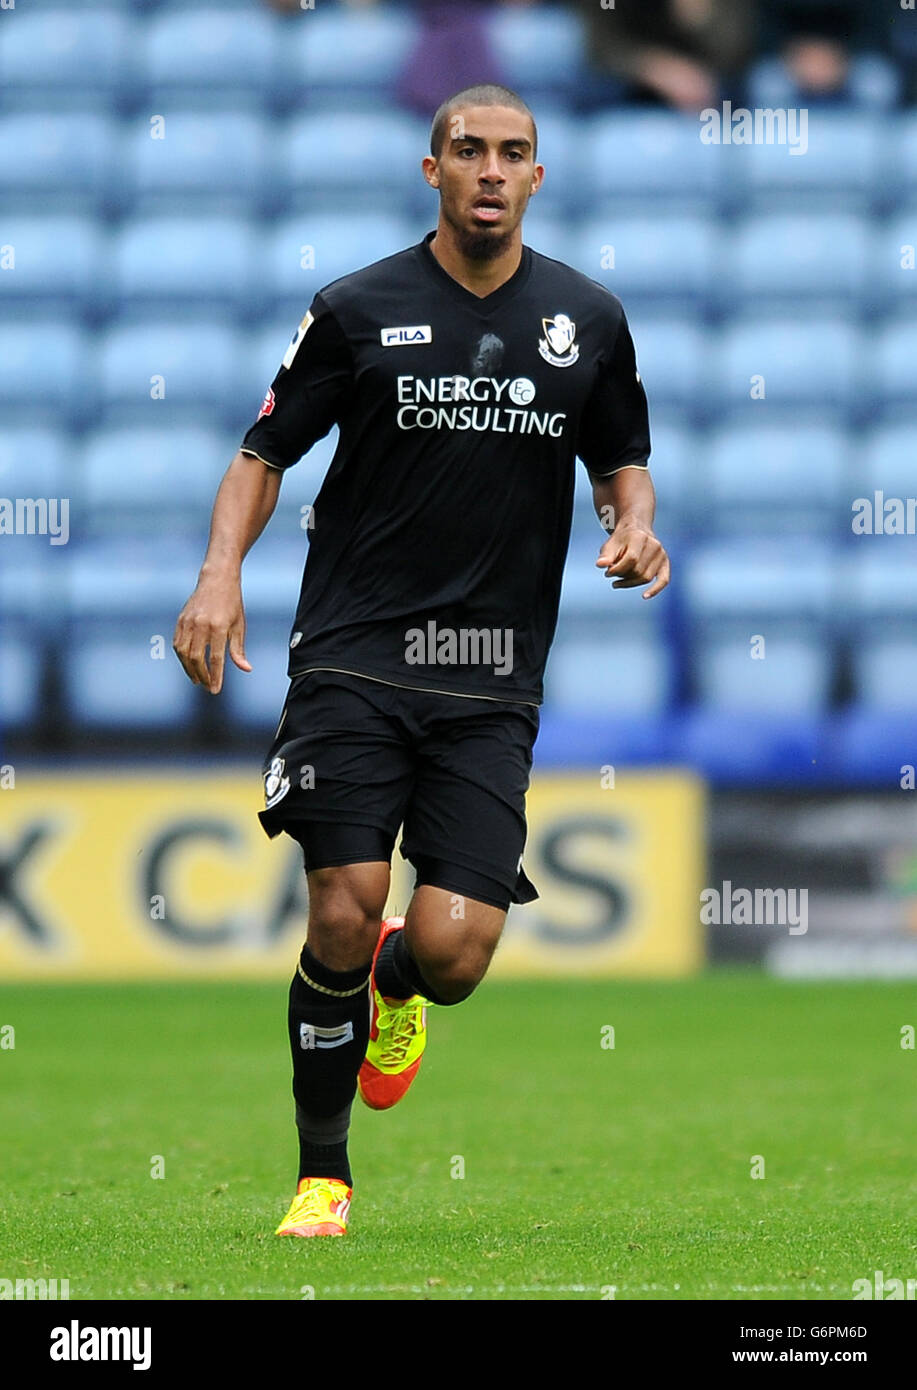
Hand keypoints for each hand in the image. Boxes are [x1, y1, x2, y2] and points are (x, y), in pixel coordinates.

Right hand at [173, 576, 251, 692]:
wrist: (217, 579)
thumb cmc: (231, 603)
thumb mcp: (239, 625)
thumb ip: (238, 649)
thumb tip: (245, 668)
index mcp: (218, 627)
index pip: (216, 658)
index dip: (215, 676)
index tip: (215, 689)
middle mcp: (201, 624)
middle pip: (197, 658)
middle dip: (201, 675)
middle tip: (206, 686)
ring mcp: (188, 622)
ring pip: (184, 653)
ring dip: (189, 669)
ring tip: (196, 679)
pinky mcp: (181, 620)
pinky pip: (178, 643)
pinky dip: (182, 657)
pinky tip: (188, 664)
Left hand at [595, 522, 669, 598]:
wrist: (636, 532)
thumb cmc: (621, 541)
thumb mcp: (610, 545)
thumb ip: (605, 556)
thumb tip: (600, 564)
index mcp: (640, 537)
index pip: (631, 559)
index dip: (617, 570)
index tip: (607, 573)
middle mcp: (654, 545)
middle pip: (638, 570)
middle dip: (622, 576)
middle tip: (611, 574)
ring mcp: (661, 555)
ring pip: (646, 578)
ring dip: (630, 583)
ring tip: (618, 581)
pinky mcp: (665, 563)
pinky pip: (663, 580)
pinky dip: (654, 590)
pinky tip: (645, 596)